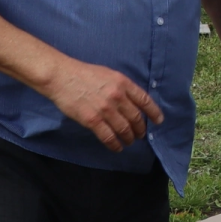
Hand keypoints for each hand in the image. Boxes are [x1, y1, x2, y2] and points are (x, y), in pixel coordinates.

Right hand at [42, 58, 163, 151]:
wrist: (62, 76)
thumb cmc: (84, 73)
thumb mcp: (109, 74)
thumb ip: (122, 87)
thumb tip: (132, 101)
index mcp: (123, 83)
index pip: (145, 100)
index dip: (154, 112)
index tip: (159, 121)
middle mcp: (117, 96)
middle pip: (136, 117)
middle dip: (141, 129)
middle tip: (141, 135)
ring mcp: (105, 109)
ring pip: (124, 129)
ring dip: (129, 138)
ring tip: (129, 141)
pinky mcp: (92, 120)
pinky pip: (108, 137)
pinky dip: (115, 144)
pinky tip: (117, 148)